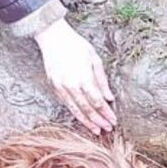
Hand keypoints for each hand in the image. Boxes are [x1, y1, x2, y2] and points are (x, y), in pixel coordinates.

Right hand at [34, 19, 116, 133]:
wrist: (53, 37)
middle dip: (98, 120)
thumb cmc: (76, 46)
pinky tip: (83, 119)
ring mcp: (61, 86)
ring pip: (75, 109)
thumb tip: (109, 98)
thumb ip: (102, 81)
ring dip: (87, 121)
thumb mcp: (95, 60)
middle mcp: (71, 85)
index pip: (97, 101)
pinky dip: (75, 113)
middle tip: (107, 129)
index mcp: (83, 77)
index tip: (113, 120)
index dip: (106, 113)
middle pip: (87, 108)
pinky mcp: (54, 86)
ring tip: (96, 130)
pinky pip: (66, 103)